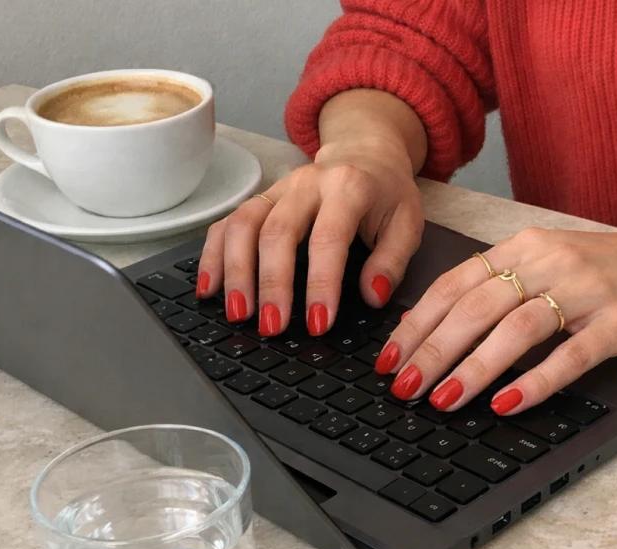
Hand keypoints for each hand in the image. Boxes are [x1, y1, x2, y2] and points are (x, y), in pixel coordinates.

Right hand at [196, 137, 423, 335]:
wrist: (365, 154)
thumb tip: (372, 296)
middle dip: (271, 284)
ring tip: (238, 314)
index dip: (321, 283)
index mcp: (348, 188)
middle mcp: (306, 184)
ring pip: (243, 225)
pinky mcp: (259, 199)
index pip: (328, 238)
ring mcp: (277, 190)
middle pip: (277, 232)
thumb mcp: (408, 223)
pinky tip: (209, 288)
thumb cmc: (387, 195)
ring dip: (236, 272)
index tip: (318, 322)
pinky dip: (213, 255)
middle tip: (272, 327)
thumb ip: (392, 261)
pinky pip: (227, 223)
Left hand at [377, 225, 616, 414]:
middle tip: (403, 388)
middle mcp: (551, 262)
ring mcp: (587, 292)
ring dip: (472, 368)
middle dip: (433, 351)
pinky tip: (507, 404)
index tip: (388, 358)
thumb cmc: (616, 270)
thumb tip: (441, 329)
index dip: (416, 323)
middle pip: (477, 308)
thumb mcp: (552, 262)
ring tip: (443, 401)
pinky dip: (535, 381)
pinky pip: (571, 355)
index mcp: (526, 247)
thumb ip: (503, 287)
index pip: (456, 285)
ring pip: (515, 329)